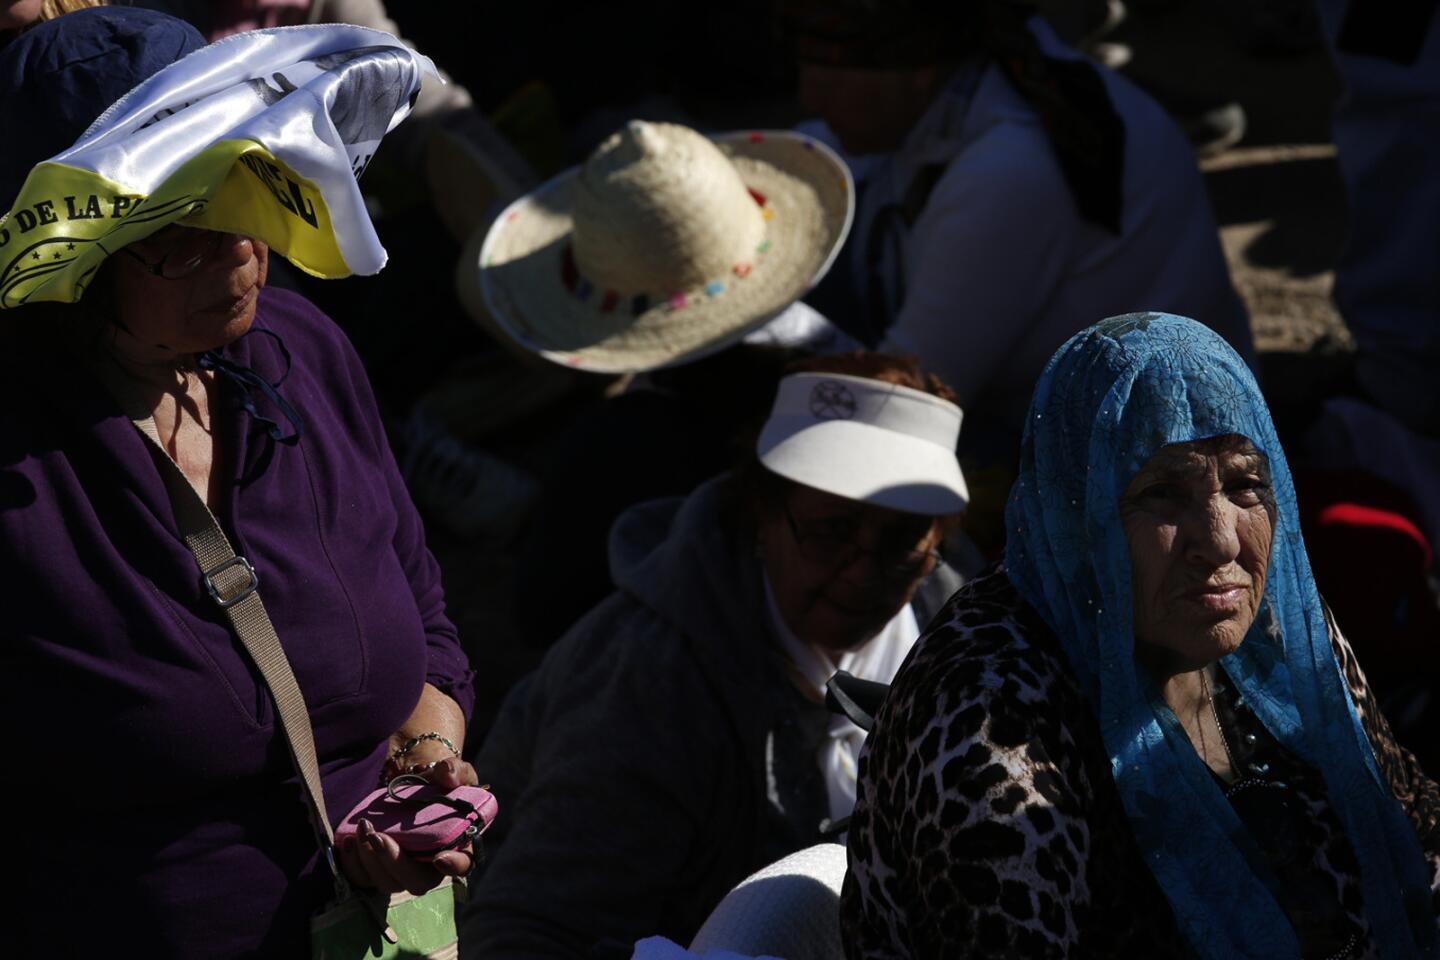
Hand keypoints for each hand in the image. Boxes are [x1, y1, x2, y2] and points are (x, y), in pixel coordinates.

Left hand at [336, 758, 480, 893]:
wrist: (405, 783)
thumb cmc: (435, 782)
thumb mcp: (451, 771)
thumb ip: (455, 770)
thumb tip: (447, 775)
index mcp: (457, 845)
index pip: (462, 865)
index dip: (453, 865)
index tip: (439, 858)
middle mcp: (429, 866)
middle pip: (417, 882)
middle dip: (395, 862)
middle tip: (378, 836)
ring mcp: (402, 871)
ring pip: (387, 883)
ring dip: (370, 860)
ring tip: (363, 827)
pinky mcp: (378, 869)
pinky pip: (363, 879)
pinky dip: (353, 863)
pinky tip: (349, 839)